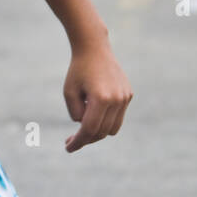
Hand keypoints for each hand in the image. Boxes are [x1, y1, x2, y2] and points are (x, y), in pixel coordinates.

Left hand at [62, 34, 132, 151]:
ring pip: (112, 128)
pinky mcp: (128, 94)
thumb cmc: (78, 70)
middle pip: (101, 131)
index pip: (90, 129)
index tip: (68, 148)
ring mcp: (125, 97)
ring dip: (97, 131)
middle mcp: (117, 99)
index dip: (78, 142)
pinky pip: (117, 117)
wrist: (94, 48)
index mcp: (101, 98)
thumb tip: (85, 128)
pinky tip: (93, 113)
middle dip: (86, 139)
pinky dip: (106, 120)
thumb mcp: (69, 93)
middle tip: (70, 140)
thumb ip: (76, 114)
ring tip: (82, 128)